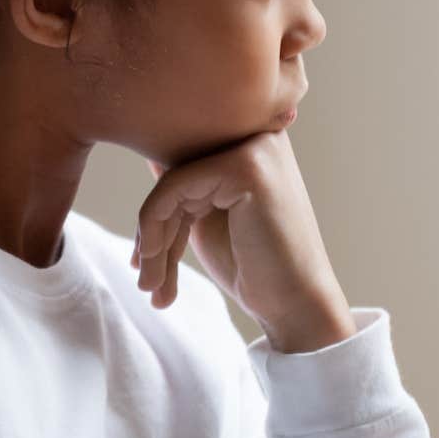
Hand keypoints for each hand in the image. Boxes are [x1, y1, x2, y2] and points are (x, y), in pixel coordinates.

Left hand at [129, 128, 355, 351]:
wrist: (296, 306)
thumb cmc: (252, 265)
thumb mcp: (206, 214)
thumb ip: (183, 181)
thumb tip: (147, 149)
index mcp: (252, 138)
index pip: (181, 159)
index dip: (156, 211)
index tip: (142, 259)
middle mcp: (258, 131)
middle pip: (174, 169)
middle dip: (152, 228)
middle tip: (145, 280)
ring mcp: (255, 145)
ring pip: (170, 180)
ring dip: (150, 239)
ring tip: (149, 287)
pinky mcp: (247, 167)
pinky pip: (175, 187)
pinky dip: (154, 229)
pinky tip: (155, 270)